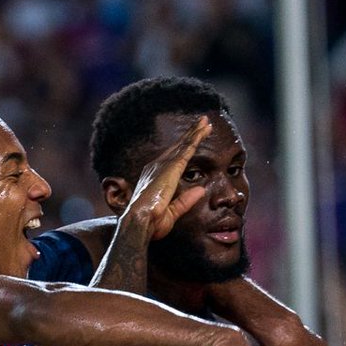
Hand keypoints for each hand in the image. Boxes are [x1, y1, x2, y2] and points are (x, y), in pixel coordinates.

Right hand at [123, 116, 211, 241]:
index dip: (185, 149)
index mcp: (156, 178)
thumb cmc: (151, 222)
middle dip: (191, 135)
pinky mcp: (171, 168)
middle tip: (203, 123)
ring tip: (206, 122)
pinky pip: (186, 150)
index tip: (194, 140)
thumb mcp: (172, 212)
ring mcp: (163, 166)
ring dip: (195, 133)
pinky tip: (203, 130)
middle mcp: (157, 168)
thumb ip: (186, 200)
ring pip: (184, 145)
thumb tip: (201, 190)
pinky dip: (195, 139)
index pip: (174, 160)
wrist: (140, 222)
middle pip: (178, 148)